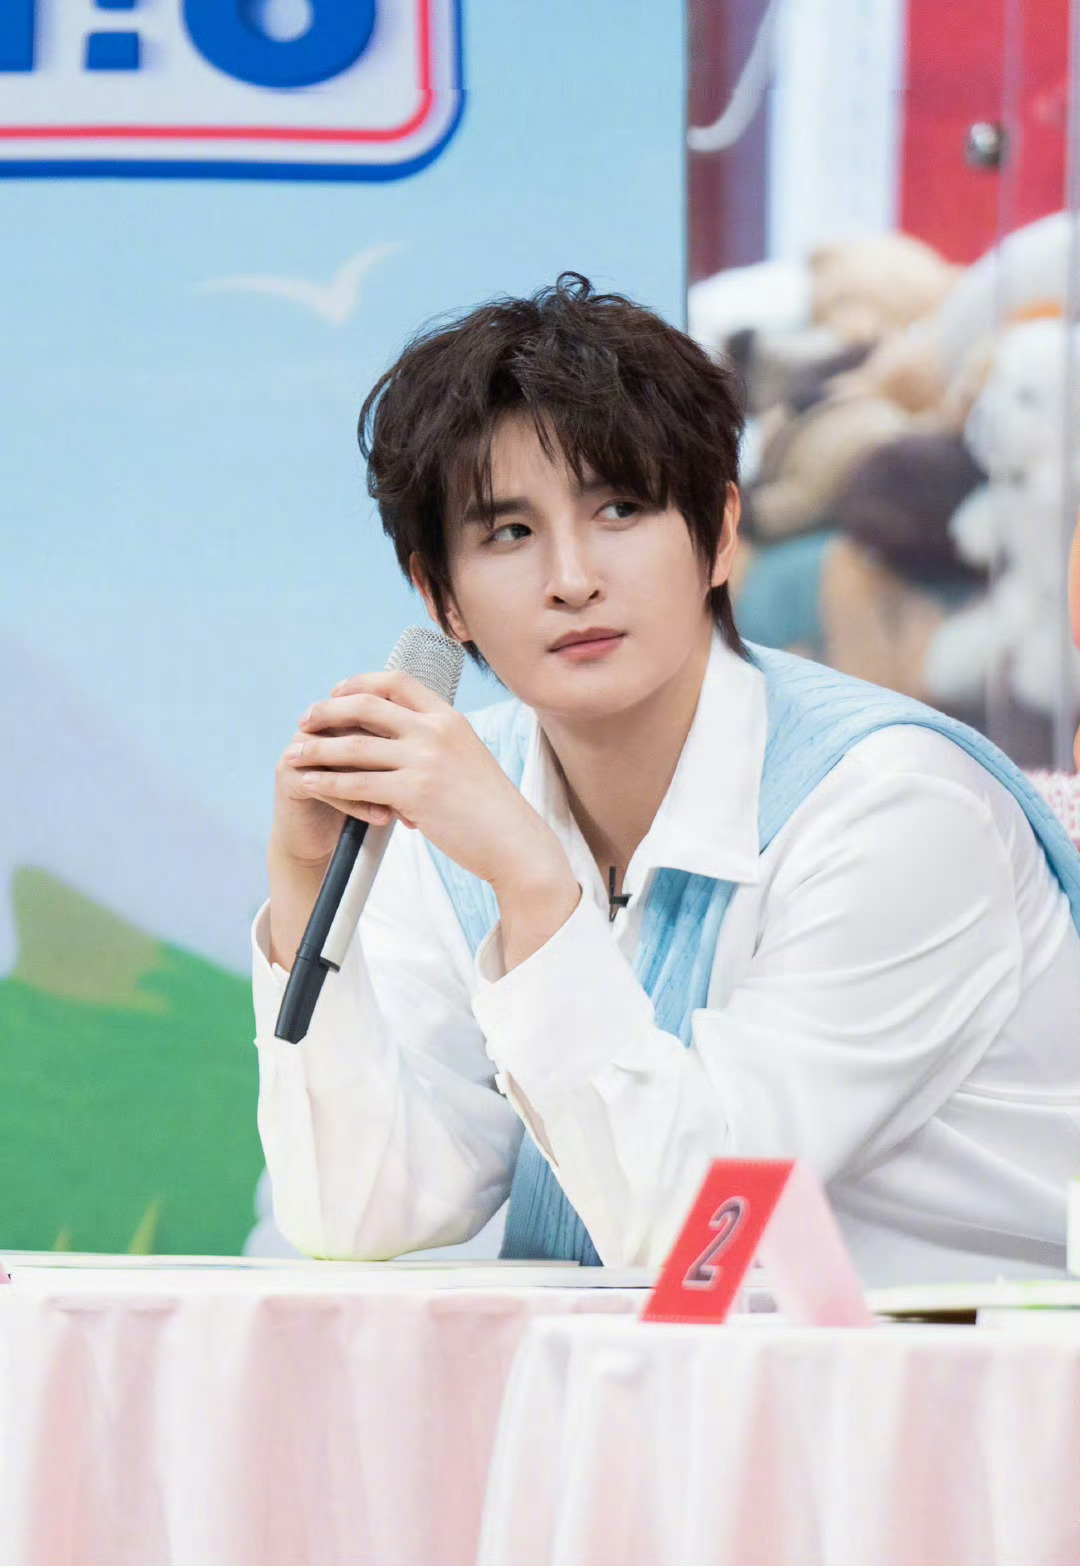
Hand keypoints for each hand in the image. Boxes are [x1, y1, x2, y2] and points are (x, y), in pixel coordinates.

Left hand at [281, 669, 573, 899]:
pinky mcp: (414, 794)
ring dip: (316, 749)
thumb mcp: (466, 758)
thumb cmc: (489, 807)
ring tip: (293, 754)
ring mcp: (425, 761)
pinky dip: (327, 783)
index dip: (360, 683)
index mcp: (449, 717)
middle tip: (303, 721)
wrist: (514, 841)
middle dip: (327, 711)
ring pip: (354, 746)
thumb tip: (393, 740)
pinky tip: (309, 784)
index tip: (336, 692)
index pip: (396, 681)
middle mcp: (436, 731)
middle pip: (366, 705)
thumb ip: (433, 742)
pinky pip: (357, 783)